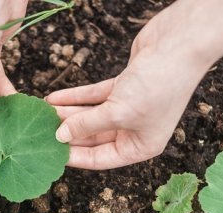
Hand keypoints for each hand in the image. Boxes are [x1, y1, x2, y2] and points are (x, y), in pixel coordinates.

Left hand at [47, 23, 211, 169]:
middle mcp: (136, 130)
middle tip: (42, 132)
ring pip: (91, 116)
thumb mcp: (117, 113)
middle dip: (67, 133)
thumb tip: (60, 137)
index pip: (100, 159)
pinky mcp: (124, 86)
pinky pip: (93, 97)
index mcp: (141, 146)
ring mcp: (130, 107)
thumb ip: (87, 126)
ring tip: (42, 113)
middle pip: (92, 137)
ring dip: (67, 114)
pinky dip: (75, 97)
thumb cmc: (158, 84)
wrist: (180, 43)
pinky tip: (54, 98)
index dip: (74, 157)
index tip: (51, 154)